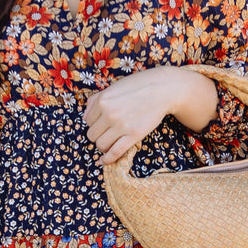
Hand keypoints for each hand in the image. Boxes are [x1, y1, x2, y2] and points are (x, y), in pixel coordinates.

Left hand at [82, 65, 217, 164]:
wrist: (162, 90)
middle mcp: (109, 114)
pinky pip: (115, 152)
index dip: (94, 124)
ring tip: (110, 142)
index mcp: (102, 101)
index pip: (87, 121)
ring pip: (101, 145)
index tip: (102, 123)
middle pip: (92, 135)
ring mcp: (121, 126)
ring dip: (103, 146)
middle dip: (98, 135)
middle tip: (107, 133)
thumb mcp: (114, 87)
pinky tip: (103, 161)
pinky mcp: (133, 135)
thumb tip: (85, 117)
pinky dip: (107, 159)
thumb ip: (96, 99)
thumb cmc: (138, 87)